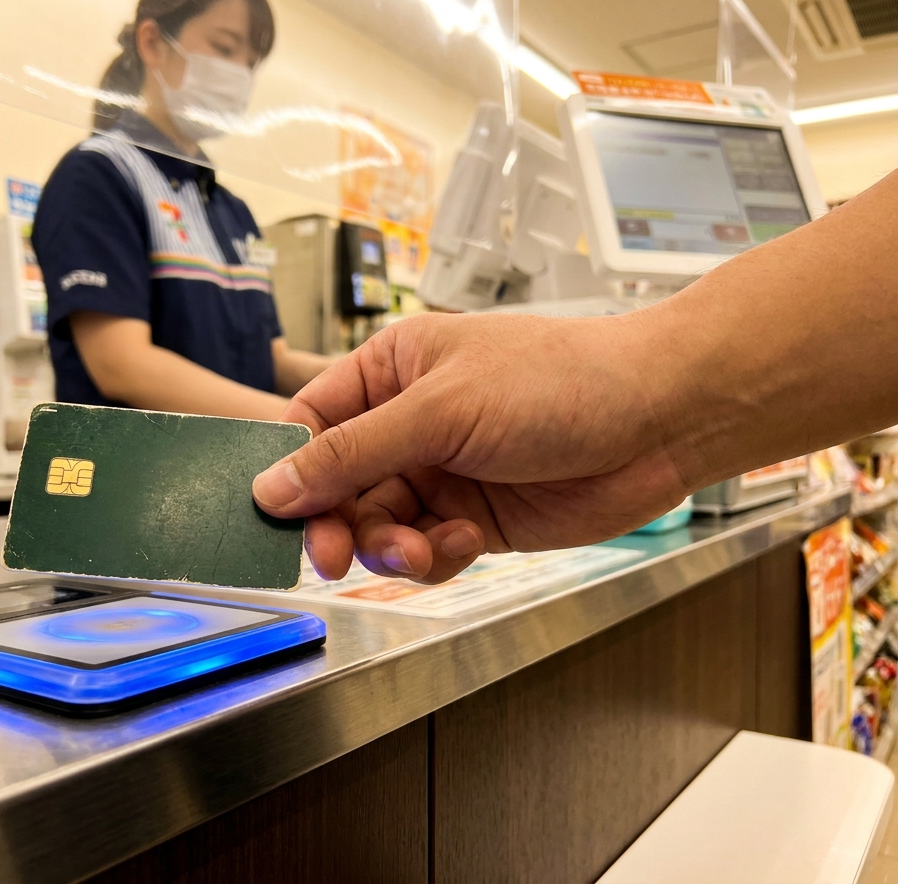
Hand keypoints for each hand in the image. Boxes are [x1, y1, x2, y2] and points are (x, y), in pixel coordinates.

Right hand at [252, 312, 691, 583]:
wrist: (657, 421)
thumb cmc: (558, 381)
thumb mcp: (441, 410)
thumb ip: (355, 452)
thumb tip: (275, 484)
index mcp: (391, 372)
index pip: (312, 424)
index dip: (289, 470)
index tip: (273, 513)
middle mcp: (409, 424)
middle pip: (337, 487)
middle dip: (335, 524)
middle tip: (332, 557)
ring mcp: (441, 474)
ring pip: (377, 527)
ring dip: (387, 547)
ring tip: (419, 548)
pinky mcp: (472, 519)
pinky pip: (423, 551)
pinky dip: (431, 558)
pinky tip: (461, 544)